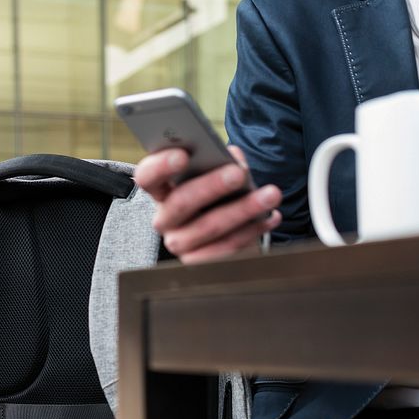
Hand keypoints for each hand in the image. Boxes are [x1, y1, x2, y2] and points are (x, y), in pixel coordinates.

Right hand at [134, 146, 281, 263]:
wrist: (229, 235)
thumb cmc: (220, 198)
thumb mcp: (217, 177)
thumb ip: (221, 162)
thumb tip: (233, 157)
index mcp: (162, 190)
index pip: (148, 177)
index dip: (160, 166)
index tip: (183, 155)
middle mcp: (165, 219)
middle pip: (181, 202)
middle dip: (212, 186)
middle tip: (239, 173)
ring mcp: (180, 243)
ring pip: (210, 226)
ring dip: (244, 209)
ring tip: (270, 195)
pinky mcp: (199, 263)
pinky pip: (226, 248)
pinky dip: (252, 230)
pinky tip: (270, 217)